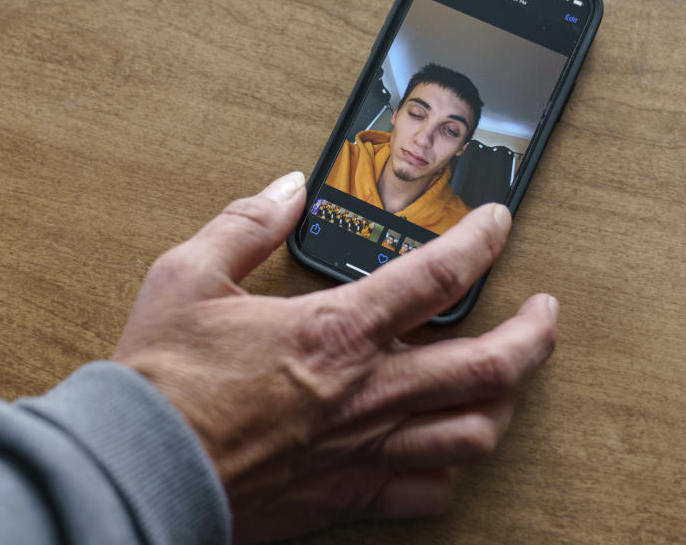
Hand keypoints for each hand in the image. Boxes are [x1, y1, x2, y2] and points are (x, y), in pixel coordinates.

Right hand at [113, 171, 557, 543]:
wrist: (140, 471)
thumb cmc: (162, 381)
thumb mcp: (188, 276)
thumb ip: (247, 223)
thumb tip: (288, 189)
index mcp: (336, 331)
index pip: (439, 275)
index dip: (481, 241)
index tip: (498, 224)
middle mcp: (368, 392)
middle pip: (491, 364)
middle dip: (535, 333)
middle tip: (545, 312)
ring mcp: (366, 450)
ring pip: (476, 432)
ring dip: (505, 400)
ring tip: (506, 378)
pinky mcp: (349, 496)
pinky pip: (429, 493)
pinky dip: (449, 469)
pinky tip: (443, 449)